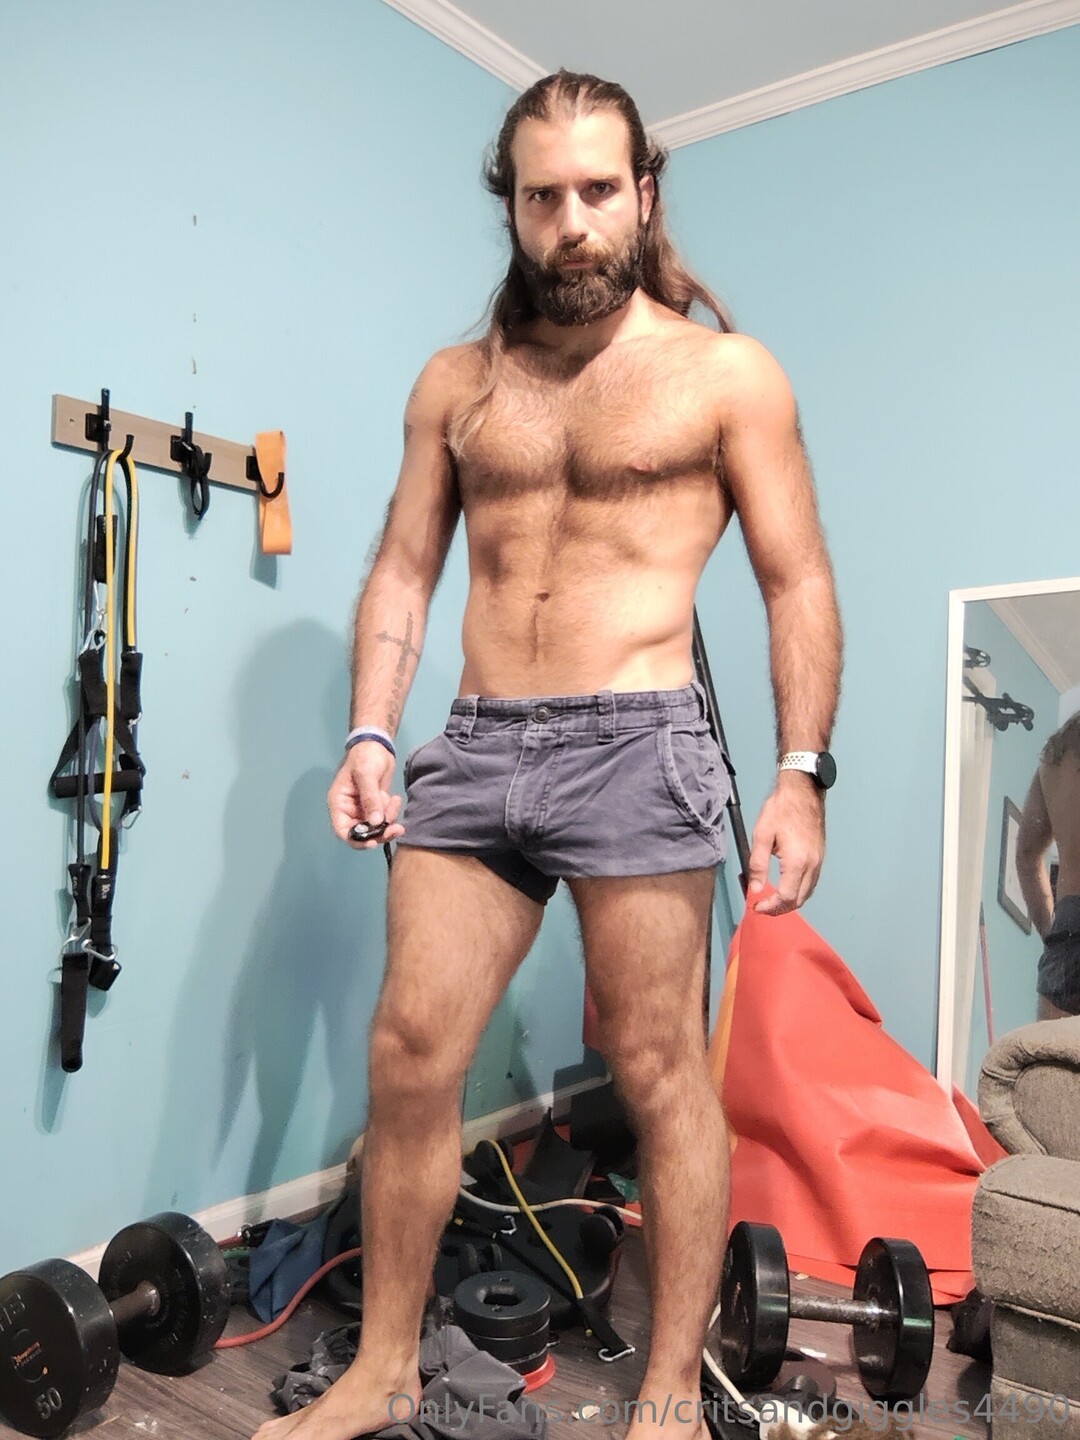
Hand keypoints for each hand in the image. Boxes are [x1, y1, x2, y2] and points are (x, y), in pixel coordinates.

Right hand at [327, 743, 404, 849]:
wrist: (377, 744)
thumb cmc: (365, 756)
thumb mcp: (366, 774)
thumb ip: (370, 798)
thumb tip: (375, 822)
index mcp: (339, 803)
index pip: (342, 830)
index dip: (356, 840)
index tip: (372, 842)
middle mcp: (350, 810)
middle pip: (362, 833)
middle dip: (379, 833)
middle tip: (396, 829)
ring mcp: (364, 809)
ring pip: (376, 827)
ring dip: (388, 822)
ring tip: (394, 803)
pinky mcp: (377, 806)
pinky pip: (385, 818)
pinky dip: (392, 813)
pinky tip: (395, 798)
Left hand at [747, 774, 824, 914]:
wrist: (803, 791)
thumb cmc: (780, 809)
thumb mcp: (761, 835)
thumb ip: (757, 864)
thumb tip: (754, 889)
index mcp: (797, 862)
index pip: (786, 897)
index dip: (770, 907)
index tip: (756, 906)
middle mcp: (812, 865)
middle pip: (799, 900)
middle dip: (780, 909)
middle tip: (762, 906)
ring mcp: (819, 861)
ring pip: (808, 893)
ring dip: (790, 902)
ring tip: (772, 900)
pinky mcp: (820, 857)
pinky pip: (812, 883)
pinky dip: (799, 891)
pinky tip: (787, 887)